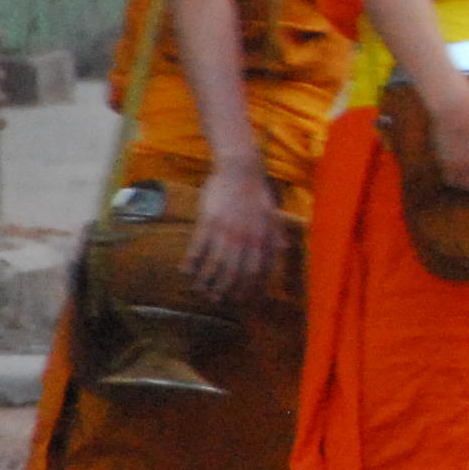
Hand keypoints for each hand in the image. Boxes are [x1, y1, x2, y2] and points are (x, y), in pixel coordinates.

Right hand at [182, 160, 283, 300]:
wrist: (240, 169)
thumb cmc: (256, 191)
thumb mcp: (273, 213)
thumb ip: (276, 233)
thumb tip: (283, 250)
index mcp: (262, 238)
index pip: (257, 271)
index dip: (250, 287)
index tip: (242, 299)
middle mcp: (245, 238)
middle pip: (234, 272)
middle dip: (225, 290)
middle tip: (216, 300)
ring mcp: (226, 231)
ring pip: (214, 264)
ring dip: (205, 281)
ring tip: (198, 291)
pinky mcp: (208, 221)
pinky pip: (198, 247)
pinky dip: (191, 262)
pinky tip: (185, 271)